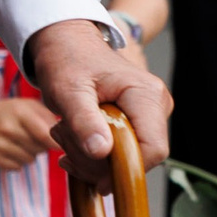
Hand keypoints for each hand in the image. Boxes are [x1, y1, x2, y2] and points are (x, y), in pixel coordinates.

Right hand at [0, 96, 59, 170]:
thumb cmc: (10, 113)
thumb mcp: (28, 106)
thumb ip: (49, 118)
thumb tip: (68, 137)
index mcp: (19, 112)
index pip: (46, 136)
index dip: (56, 143)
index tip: (59, 144)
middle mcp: (7, 128)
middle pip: (40, 149)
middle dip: (40, 145)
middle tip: (31, 137)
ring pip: (29, 160)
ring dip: (29, 153)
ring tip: (19, 142)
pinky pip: (17, 167)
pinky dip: (17, 161)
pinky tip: (9, 150)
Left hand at [24, 19, 168, 186]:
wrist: (65, 43)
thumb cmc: (66, 59)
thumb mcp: (67, 89)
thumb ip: (83, 119)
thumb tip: (102, 152)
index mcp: (146, 95)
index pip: (153, 149)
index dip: (125, 168)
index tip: (91, 174)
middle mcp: (155, 106)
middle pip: (139, 158)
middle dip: (97, 163)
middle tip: (62, 140)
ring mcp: (147, 116)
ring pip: (127, 160)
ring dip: (88, 159)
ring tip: (62, 133)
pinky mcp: (135, 124)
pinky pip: (119, 154)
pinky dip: (91, 156)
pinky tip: (70, 141)